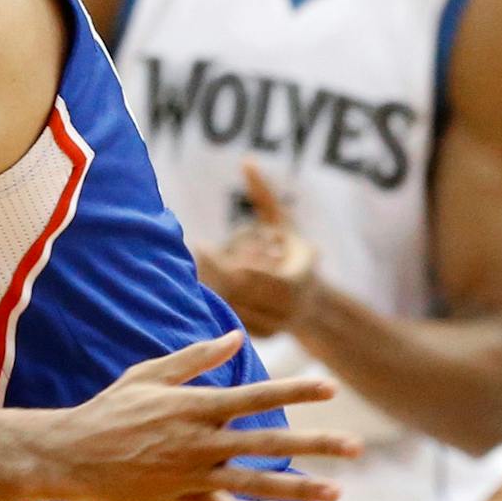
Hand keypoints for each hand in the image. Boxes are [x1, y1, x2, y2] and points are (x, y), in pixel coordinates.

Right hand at [54, 332, 355, 500]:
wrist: (69, 455)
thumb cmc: (108, 410)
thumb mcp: (148, 375)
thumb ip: (194, 358)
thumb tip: (235, 338)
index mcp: (194, 405)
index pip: (256, 396)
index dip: (295, 391)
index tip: (329, 388)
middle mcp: (200, 440)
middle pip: (269, 442)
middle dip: (316, 444)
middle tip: (356, 446)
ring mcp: (192, 473)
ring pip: (257, 481)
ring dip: (299, 487)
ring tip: (335, 491)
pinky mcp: (180, 500)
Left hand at [198, 161, 319, 337]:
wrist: (313, 303)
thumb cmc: (292, 253)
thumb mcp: (283, 224)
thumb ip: (263, 197)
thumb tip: (246, 161)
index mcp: (295, 279)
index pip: (253, 273)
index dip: (226, 262)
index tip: (200, 245)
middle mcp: (288, 308)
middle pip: (237, 290)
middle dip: (213, 273)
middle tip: (188, 256)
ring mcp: (276, 326)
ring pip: (231, 307)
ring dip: (211, 289)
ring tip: (193, 271)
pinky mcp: (263, 339)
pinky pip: (231, 322)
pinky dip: (217, 306)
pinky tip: (201, 291)